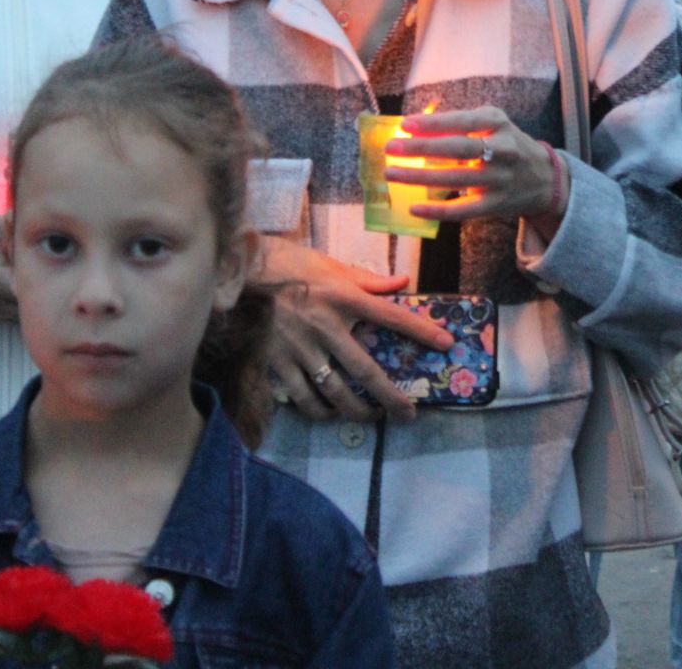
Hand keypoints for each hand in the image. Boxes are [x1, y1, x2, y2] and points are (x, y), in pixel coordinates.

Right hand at [257, 236, 454, 423]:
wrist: (236, 272)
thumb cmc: (287, 265)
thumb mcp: (329, 265)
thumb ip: (367, 278)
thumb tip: (403, 282)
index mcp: (342, 297)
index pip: (390, 316)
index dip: (420, 331)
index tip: (445, 344)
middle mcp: (324, 325)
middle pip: (365, 371)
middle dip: (391, 397)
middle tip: (408, 414)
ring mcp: (299, 347)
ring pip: (334, 392)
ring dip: (357, 410)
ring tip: (373, 417)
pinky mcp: (276, 362)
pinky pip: (302, 397)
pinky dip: (320, 411)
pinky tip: (331, 413)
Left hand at [386, 107, 560, 225]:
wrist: (543, 179)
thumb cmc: (506, 145)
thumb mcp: (492, 124)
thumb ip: (460, 123)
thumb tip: (414, 127)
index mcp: (499, 124)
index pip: (463, 121)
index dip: (434, 123)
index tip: (405, 124)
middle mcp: (503, 150)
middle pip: (457, 149)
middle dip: (421, 148)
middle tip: (391, 148)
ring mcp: (500, 180)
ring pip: (455, 180)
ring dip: (420, 177)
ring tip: (392, 173)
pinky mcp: (495, 204)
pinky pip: (462, 210)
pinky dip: (437, 210)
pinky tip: (414, 208)